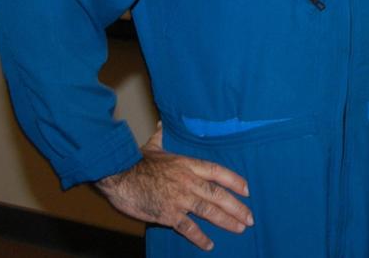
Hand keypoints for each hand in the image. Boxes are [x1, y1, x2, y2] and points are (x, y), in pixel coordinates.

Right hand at [95, 123, 251, 251]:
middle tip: (250, 218)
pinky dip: (199, 237)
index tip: (248, 190)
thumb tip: (162, 124)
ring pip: (209, 211)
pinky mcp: (168, 214)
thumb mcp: (153, 146)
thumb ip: (162, 137)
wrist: (118, 176)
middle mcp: (188, 182)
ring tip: (240, 228)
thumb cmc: (135, 161)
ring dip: (226, 221)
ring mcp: (179, 199)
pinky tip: (209, 245)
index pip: (218, 172)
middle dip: (237, 207)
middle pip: (218, 195)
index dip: (235, 180)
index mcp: (188, 164)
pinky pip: (188, 228)